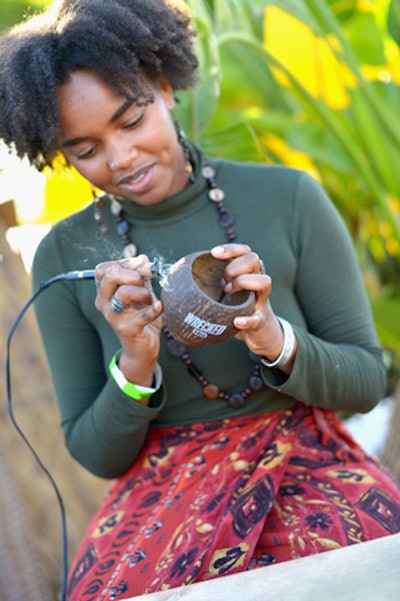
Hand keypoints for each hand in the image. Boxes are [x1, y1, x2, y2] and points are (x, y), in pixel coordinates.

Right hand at [95, 255, 162, 385]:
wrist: (143, 348)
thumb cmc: (141, 318)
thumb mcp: (141, 294)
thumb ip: (141, 277)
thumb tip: (143, 258)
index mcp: (104, 292)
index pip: (102, 269)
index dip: (122, 263)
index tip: (139, 265)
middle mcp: (104, 303)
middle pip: (110, 276)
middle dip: (133, 274)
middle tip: (145, 282)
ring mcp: (113, 317)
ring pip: (124, 293)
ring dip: (143, 292)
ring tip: (151, 300)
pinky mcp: (126, 329)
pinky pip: (142, 315)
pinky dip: (154, 309)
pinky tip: (159, 306)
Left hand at [210, 244, 296, 371]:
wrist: (259, 334)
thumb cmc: (235, 310)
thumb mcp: (223, 295)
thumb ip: (208, 286)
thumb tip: (171, 280)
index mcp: (247, 274)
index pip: (244, 251)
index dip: (230, 249)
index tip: (214, 253)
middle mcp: (257, 283)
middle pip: (254, 259)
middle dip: (234, 267)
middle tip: (222, 282)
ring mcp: (262, 301)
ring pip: (264, 281)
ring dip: (244, 283)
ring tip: (228, 293)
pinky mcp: (262, 321)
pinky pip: (257, 318)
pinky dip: (247, 320)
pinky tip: (237, 321)